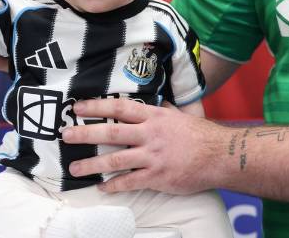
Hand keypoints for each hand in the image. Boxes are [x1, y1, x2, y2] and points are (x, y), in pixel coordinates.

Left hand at [62, 98, 223, 194]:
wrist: (222, 156)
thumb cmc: (199, 135)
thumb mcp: (177, 115)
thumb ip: (158, 110)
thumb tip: (145, 101)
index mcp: (154, 116)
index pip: (120, 108)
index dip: (97, 107)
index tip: (77, 107)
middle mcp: (150, 134)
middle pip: (112, 132)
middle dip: (86, 133)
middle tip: (66, 135)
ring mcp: (153, 156)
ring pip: (116, 159)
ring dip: (92, 164)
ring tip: (74, 168)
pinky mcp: (158, 176)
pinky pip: (131, 181)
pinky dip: (115, 185)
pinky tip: (102, 187)